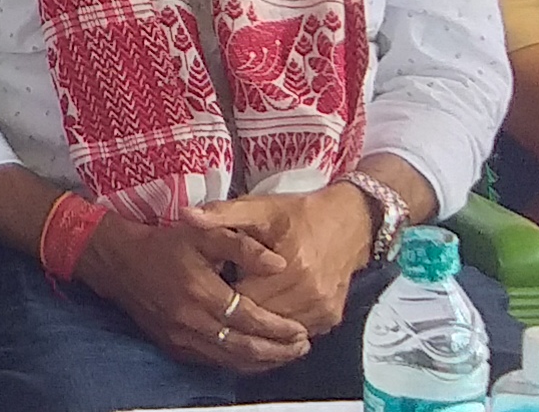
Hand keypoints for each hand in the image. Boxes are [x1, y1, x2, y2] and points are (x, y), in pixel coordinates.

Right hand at [75, 212, 310, 374]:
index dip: (278, 327)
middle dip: (278, 351)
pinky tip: (255, 358)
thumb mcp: (203, 232)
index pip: (249, 318)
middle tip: (302, 346)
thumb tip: (280, 263)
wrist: (120, 262)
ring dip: (262, 362)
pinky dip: (238, 363)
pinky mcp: (173, 346)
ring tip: (286, 355)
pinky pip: (212, 362)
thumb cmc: (164, 243)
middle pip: (244, 347)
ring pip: (229, 360)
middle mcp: (190, 320)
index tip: (300, 329)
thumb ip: (243, 245)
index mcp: (200, 290)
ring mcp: (180, 337)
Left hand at [190, 187, 366, 334]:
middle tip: (219, 299)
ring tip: (239, 308)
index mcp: (291, 268)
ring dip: (257, 324)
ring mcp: (323, 310)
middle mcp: (310, 294)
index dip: (220, 295)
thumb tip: (187, 215)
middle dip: (237, 312)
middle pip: (259, 319)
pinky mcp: (331, 318)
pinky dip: (279, 326)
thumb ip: (223, 213)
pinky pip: (296, 331)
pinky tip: (265, 312)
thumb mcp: (260, 207)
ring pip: (277, 331)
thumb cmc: (299, 214)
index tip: (206, 285)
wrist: (351, 223)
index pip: (242, 298)